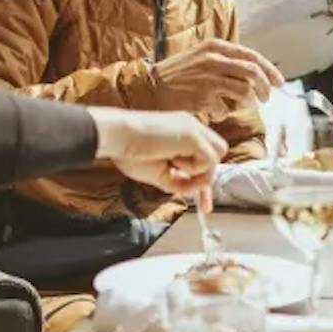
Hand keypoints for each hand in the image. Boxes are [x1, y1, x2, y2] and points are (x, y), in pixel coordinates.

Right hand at [93, 108, 226, 196]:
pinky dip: (194, 170)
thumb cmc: (128, 152)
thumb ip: (177, 182)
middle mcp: (191, 126)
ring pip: (216, 155)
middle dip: (206, 175)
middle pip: (216, 151)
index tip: (204, 205)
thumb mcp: (158, 173)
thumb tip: (192, 192)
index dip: (204, 179)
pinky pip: (209, 159)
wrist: (116, 136)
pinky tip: (173, 163)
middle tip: (192, 194)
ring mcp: (193, 128)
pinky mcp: (192, 135)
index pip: (204, 155)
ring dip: (198, 171)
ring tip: (173, 169)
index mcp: (182, 132)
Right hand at [153, 38, 284, 120]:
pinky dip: (224, 113)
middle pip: (253, 73)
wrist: (146, 89)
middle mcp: (214, 60)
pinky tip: (215, 112)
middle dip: (265, 88)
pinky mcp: (203, 98)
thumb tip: (251, 72)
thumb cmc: (174, 77)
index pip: (252, 56)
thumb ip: (223, 61)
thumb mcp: (199, 58)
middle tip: (266, 98)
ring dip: (249, 103)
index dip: (269, 70)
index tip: (279, 81)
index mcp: (215, 47)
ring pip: (245, 92)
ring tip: (245, 107)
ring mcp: (209, 79)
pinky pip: (225, 109)